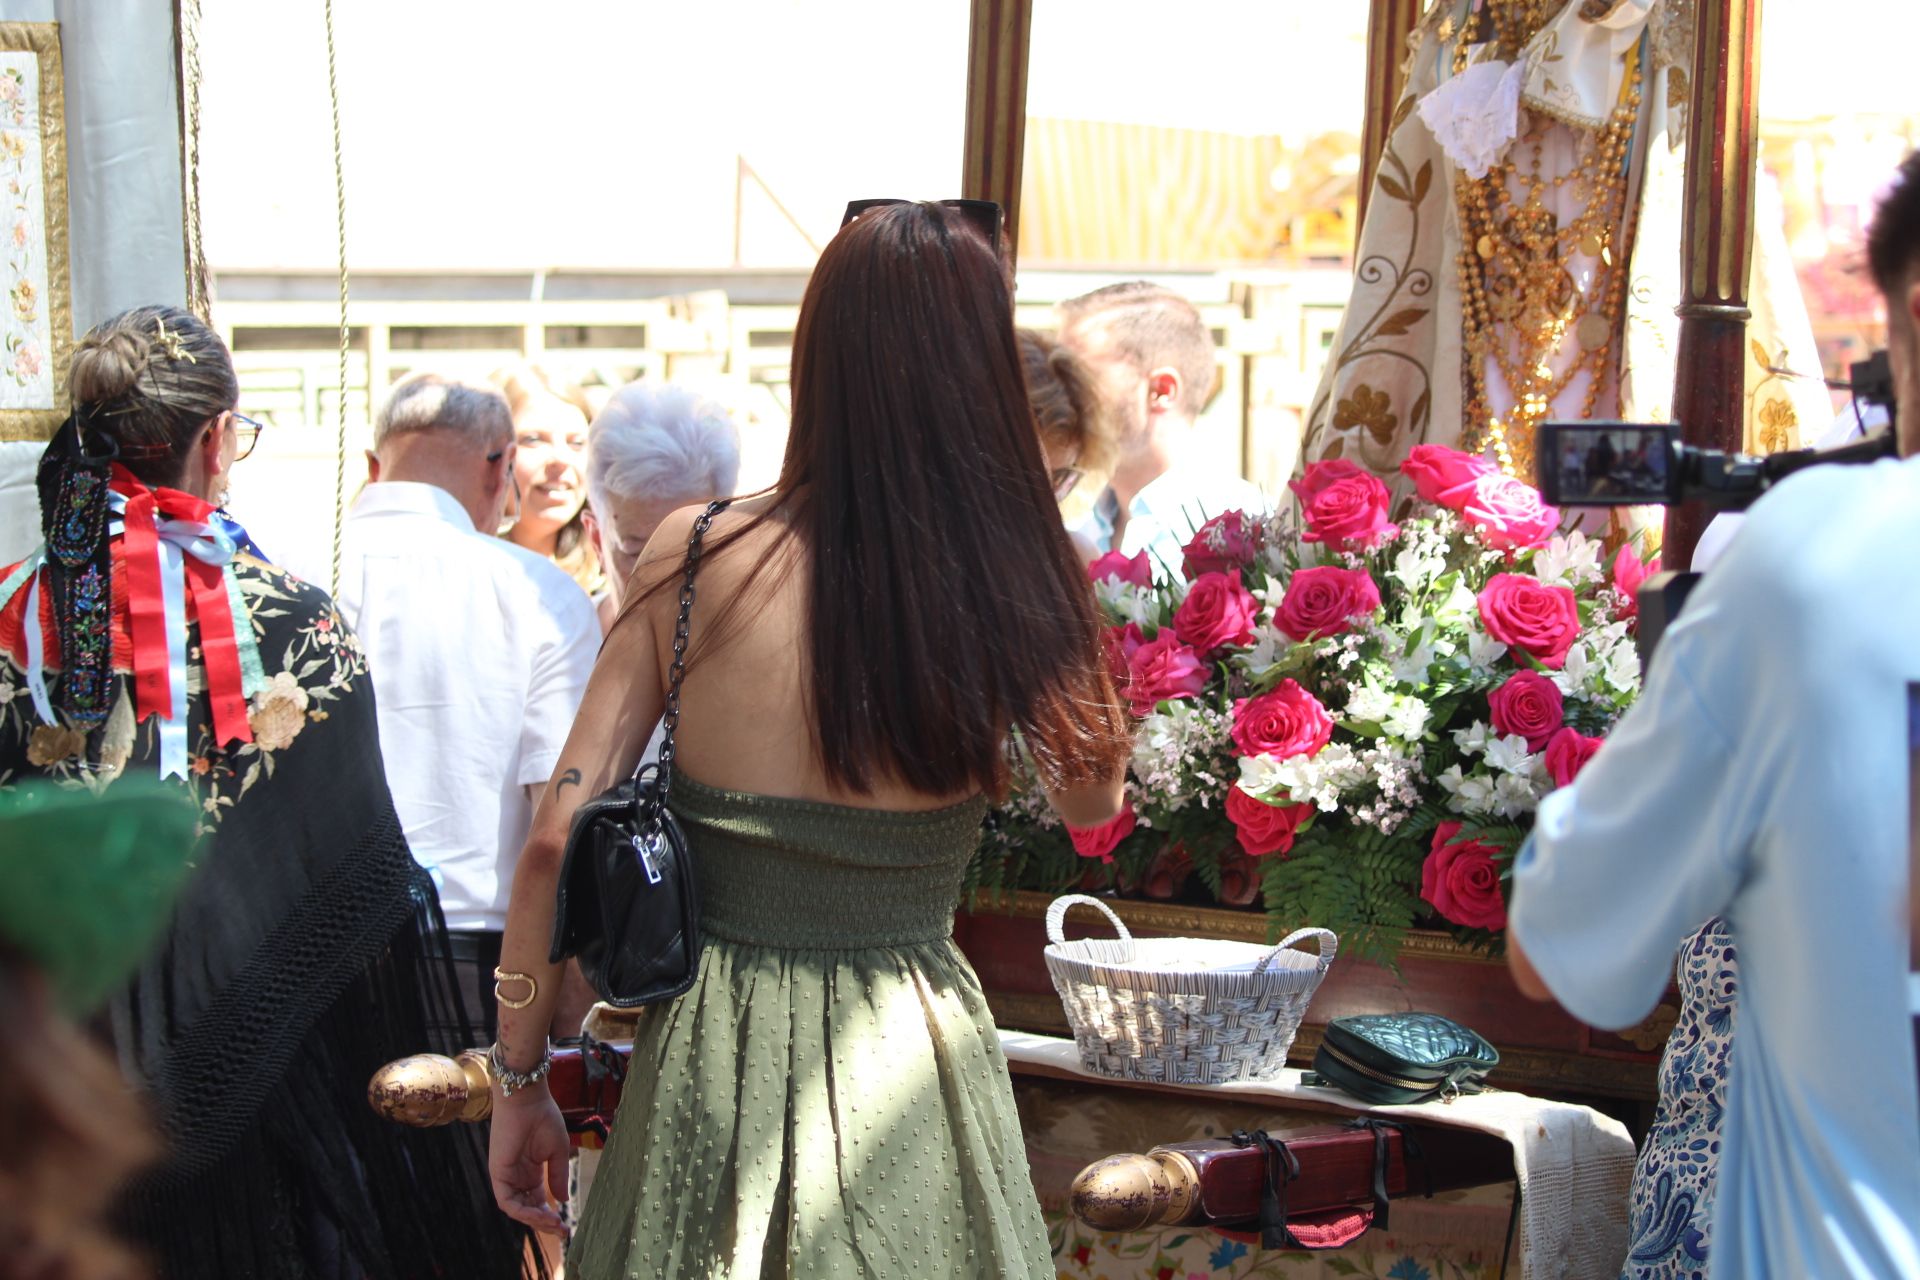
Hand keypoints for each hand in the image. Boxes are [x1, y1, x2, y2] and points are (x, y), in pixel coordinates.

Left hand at [489, 1086, 570, 1235]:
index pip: (539, 1202)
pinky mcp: (498, 1174)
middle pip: (528, 1209)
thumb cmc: (544, 1118)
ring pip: (517, 1209)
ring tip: (554, 1223)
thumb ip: (558, 1177)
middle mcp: (517, 1177)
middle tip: (562, 1230)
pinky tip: (541, 1213)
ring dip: (535, 1220)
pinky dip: (522, 1211)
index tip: (567, 1225)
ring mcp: (506, 1177)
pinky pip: (507, 1201)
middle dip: (544, 1223)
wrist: (527, 1099)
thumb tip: (563, 1201)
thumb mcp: (558, 1151)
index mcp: (531, 1172)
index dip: (551, 1215)